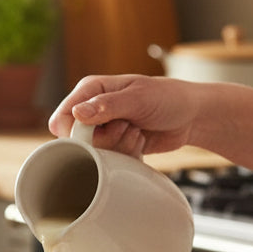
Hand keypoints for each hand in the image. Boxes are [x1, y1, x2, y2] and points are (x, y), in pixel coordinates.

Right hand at [48, 74, 200, 157]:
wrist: (190, 116)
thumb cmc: (167, 97)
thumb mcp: (138, 98)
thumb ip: (107, 106)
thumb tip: (77, 114)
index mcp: (90, 90)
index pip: (61, 119)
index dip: (75, 133)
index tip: (98, 132)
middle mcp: (92, 110)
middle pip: (78, 141)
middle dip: (105, 141)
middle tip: (127, 127)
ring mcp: (104, 129)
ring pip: (95, 154)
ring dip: (120, 147)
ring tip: (137, 131)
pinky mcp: (115, 145)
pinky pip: (110, 161)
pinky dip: (128, 155)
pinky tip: (140, 140)